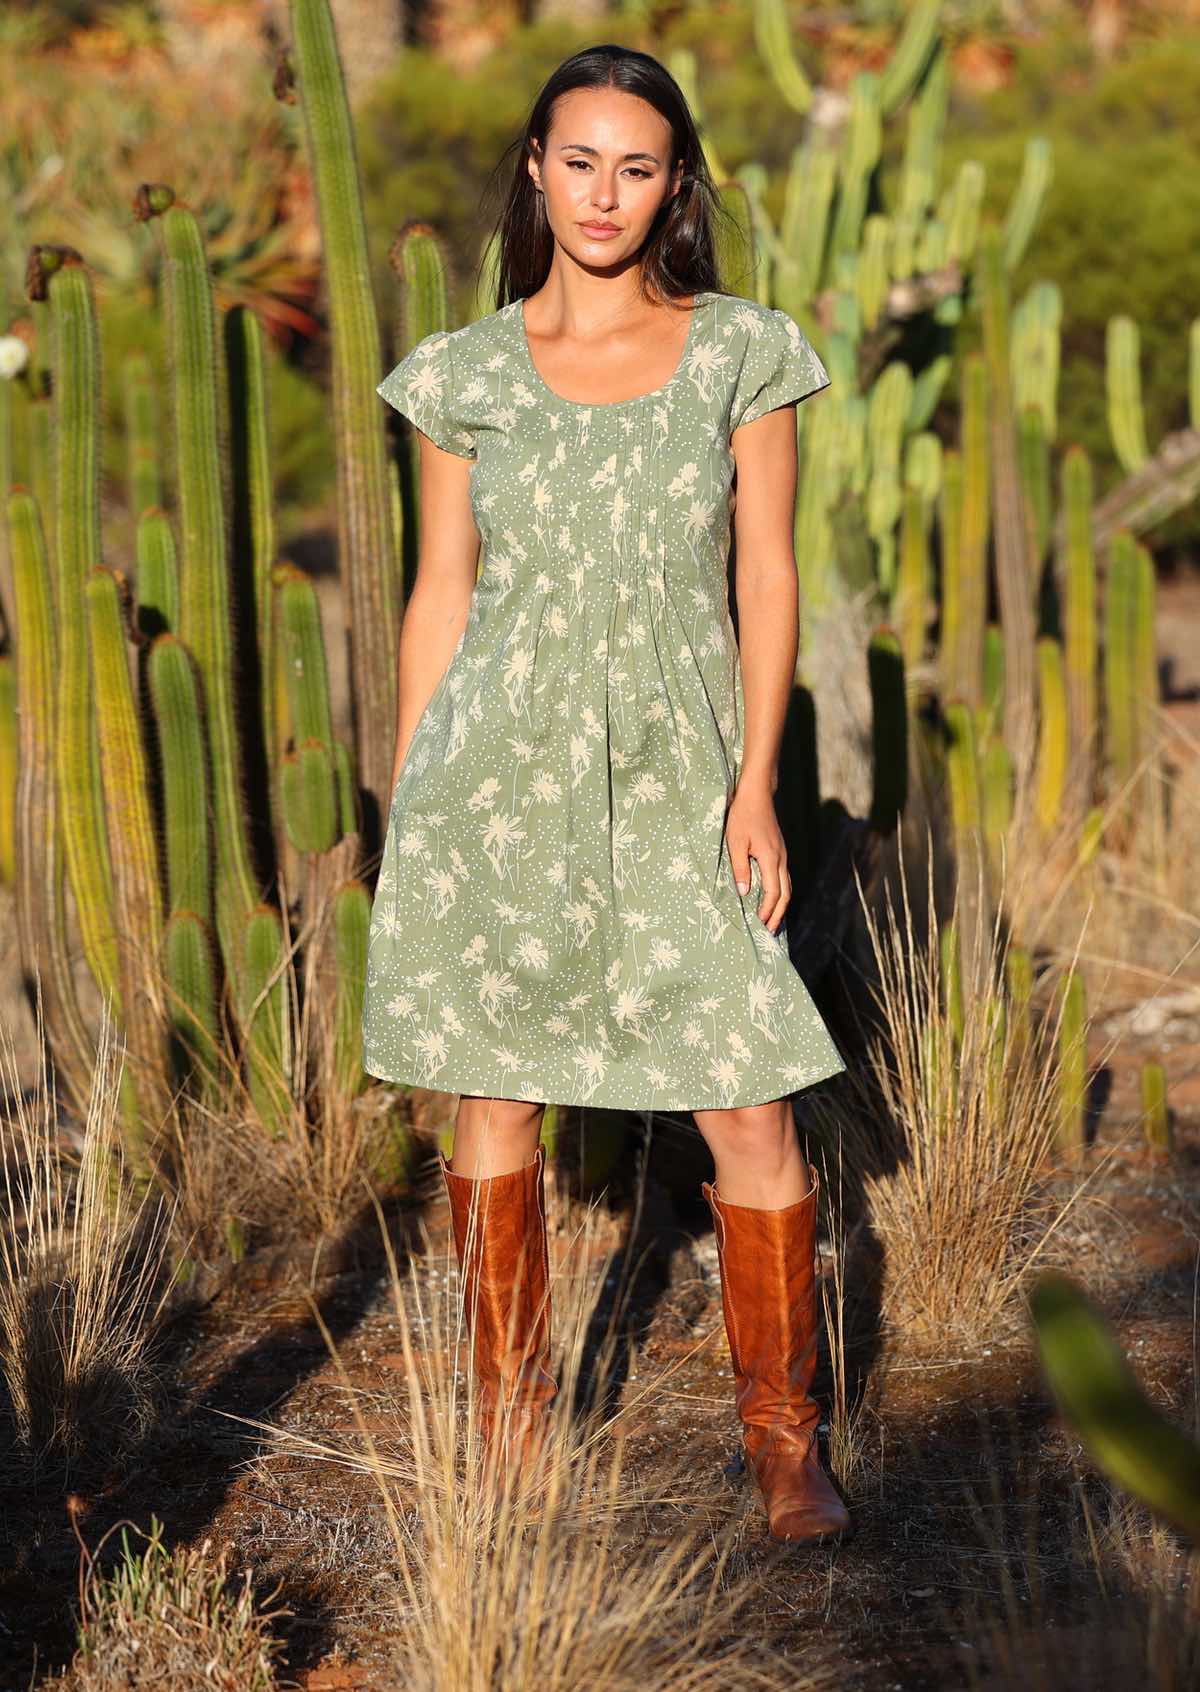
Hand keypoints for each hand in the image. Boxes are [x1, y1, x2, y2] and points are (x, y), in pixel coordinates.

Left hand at [725, 780, 790, 933]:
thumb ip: (740, 868)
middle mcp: (780, 859)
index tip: (759, 925)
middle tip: (770, 932)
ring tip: (772, 921)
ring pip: (787, 886)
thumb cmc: (742, 816)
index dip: (767, 911)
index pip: (773, 893)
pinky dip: (780, 893)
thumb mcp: (735, 843)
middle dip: (778, 915)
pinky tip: (771, 898)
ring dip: (781, 906)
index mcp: (770, 859)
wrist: (757, 794)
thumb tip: (744, 893)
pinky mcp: (779, 851)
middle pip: (785, 894)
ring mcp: (782, 855)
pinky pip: (783, 878)